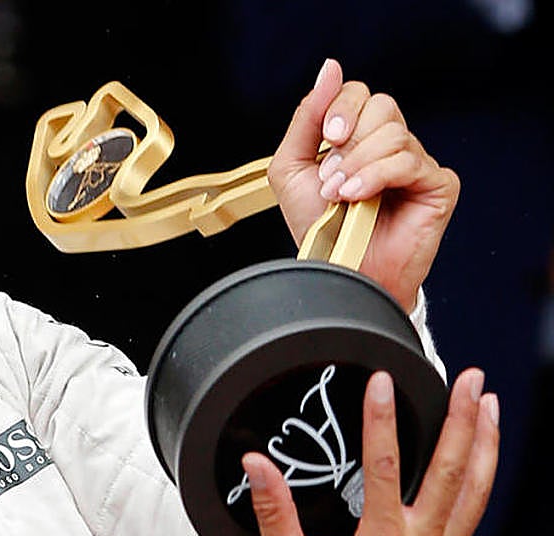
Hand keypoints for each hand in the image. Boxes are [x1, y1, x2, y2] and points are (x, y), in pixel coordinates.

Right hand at [241, 369, 497, 535]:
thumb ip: (273, 510)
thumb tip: (256, 464)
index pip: (385, 466)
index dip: (382, 419)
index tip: (381, 383)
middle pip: (451, 471)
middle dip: (462, 419)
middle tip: (469, 381)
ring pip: (476, 492)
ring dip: (484, 444)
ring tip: (489, 405)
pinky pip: (473, 514)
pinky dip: (480, 479)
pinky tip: (478, 456)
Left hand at [267, 59, 460, 311]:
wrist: (339, 272)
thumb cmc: (319, 228)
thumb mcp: (292, 168)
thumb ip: (306, 118)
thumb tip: (330, 69)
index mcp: (359, 137)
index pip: (358, 94)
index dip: (340, 109)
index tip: (326, 139)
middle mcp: (391, 145)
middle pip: (381, 105)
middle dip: (348, 140)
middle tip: (330, 175)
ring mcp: (417, 164)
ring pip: (394, 133)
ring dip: (357, 164)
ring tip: (340, 194)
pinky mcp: (438, 185)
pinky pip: (411, 161)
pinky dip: (377, 177)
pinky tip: (358, 198)